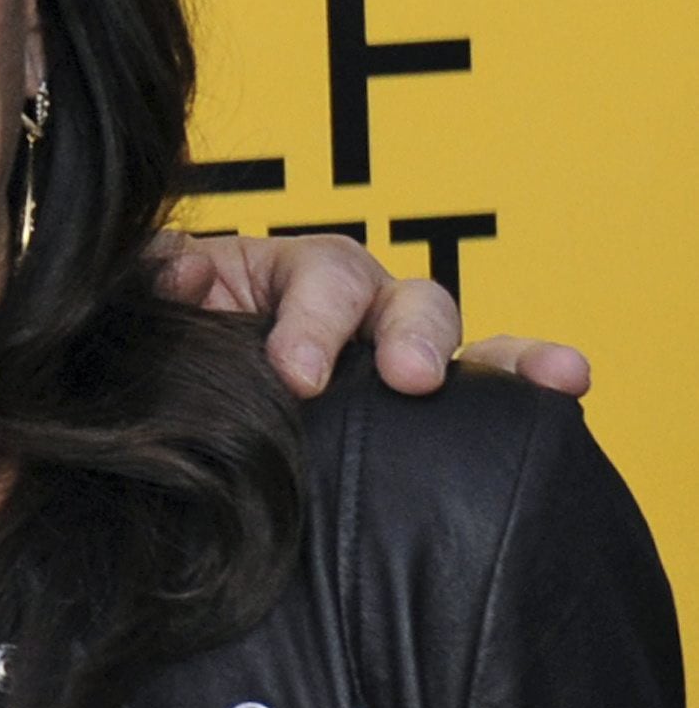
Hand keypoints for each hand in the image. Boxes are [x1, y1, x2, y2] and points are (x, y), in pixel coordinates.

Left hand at [153, 231, 592, 399]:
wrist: (147, 436)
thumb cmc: (151, 358)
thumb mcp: (138, 318)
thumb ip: (148, 285)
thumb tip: (175, 271)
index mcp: (278, 279)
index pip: (319, 278)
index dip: (315, 321)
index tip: (296, 376)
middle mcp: (346, 313)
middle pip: (400, 299)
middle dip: (409, 335)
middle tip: (406, 379)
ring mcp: (383, 360)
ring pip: (452, 342)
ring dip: (503, 355)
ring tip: (552, 372)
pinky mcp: (409, 416)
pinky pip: (482, 394)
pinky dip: (529, 383)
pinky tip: (568, 383)